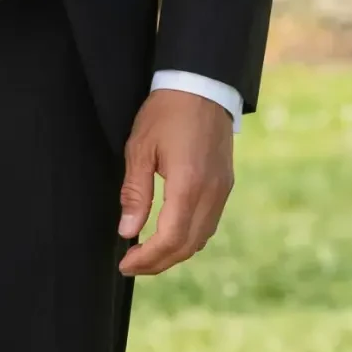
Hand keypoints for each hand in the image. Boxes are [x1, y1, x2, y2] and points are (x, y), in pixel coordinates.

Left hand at [117, 88, 234, 276]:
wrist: (202, 86)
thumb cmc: (167, 112)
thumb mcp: (140, 149)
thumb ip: (135, 193)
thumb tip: (127, 231)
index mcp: (189, 185)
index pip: (169, 239)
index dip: (147, 258)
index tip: (125, 264)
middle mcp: (211, 193)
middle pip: (187, 246)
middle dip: (158, 263)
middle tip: (131, 265)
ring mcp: (222, 190)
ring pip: (201, 239)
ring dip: (174, 253)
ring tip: (147, 254)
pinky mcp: (225, 185)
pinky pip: (209, 224)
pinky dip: (188, 238)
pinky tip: (169, 235)